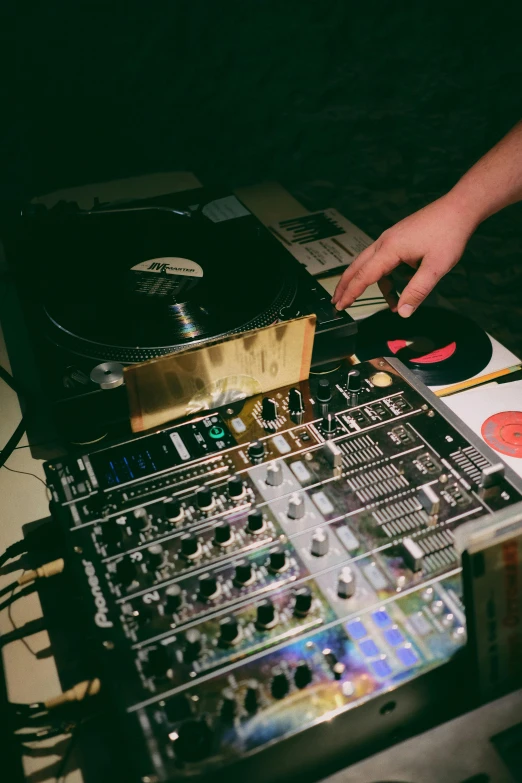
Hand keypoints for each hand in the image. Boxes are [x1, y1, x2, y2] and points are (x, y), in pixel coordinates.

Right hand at [332, 194, 477, 316]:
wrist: (459, 209)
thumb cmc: (449, 234)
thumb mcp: (436, 267)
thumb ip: (417, 291)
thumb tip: (403, 312)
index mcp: (390, 249)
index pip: (363, 275)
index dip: (350, 293)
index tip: (340, 306)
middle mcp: (385, 242)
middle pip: (357, 267)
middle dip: (346, 286)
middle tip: (337, 303)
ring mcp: (390, 239)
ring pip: (371, 264)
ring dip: (374, 284)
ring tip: (389, 303)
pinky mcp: (398, 239)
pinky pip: (384, 260)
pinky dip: (388, 276)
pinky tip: (402, 286)